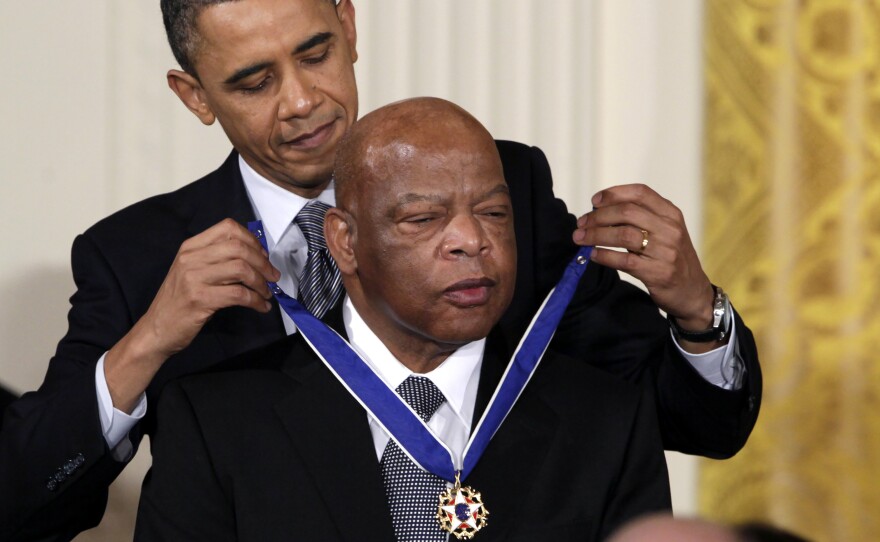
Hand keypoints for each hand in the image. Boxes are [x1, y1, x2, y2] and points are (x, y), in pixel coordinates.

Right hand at [105, 219, 280, 411]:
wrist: (156, 330)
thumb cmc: (179, 300)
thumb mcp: (193, 271)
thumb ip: (216, 259)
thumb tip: (256, 255)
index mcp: (190, 247)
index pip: (228, 228)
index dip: (252, 240)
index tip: (263, 256)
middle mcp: (191, 258)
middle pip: (239, 248)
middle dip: (263, 262)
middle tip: (272, 277)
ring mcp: (194, 278)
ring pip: (241, 269)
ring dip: (261, 282)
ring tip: (266, 293)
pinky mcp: (200, 299)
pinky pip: (239, 295)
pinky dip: (256, 301)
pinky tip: (261, 306)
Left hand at [573, 184, 714, 333]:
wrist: (692, 292)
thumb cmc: (671, 258)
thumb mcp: (665, 231)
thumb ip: (641, 218)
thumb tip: (599, 211)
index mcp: (671, 214)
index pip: (640, 193)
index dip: (614, 194)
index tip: (594, 201)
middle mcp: (670, 229)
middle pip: (627, 212)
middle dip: (598, 217)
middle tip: (581, 224)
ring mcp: (665, 251)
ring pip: (623, 235)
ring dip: (596, 235)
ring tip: (581, 239)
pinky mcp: (658, 272)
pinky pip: (624, 261)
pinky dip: (604, 256)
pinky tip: (593, 255)